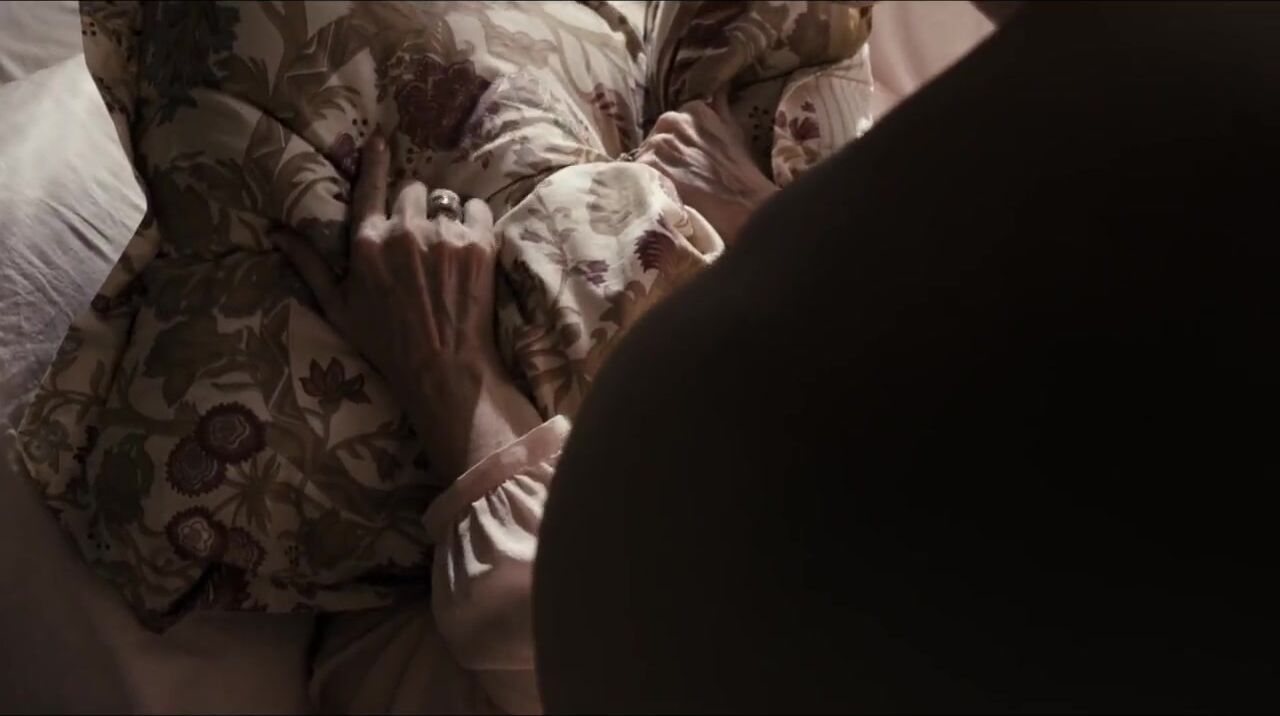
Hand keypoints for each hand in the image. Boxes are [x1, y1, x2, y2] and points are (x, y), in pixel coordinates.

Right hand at [274, 136, 540, 479]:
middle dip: (414, 207)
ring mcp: (444, 235)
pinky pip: (476, 208)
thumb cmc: (387, 343)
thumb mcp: (338, 308)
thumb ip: (310, 265)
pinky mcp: (478, 243)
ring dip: (445, 215)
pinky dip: (474, 220)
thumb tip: (276, 232)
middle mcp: (404, 231)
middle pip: (412, 191)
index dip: (375, 161)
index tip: (380, 141)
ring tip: (446, 246)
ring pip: (444, 199)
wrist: (444, 367)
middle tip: (421, 237)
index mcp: (367, 243)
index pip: (369, 187)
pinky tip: (470, 244)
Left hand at [634, 92, 778, 244]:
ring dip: (652, 170)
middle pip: (655, 138)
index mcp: (692, 108)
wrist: (741, 202)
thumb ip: (720, 109)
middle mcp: (672, 120)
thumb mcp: (734, 131)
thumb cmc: (741, 171)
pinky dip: (644, 182)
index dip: (676, 145)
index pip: (671, 124)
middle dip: (663, 155)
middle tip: (677, 175)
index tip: (684, 160)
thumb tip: (720, 90)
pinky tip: (659, 193)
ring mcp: (658, 142)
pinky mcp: (648, 164)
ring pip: (643, 155)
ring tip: (668, 186)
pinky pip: (636, 171)